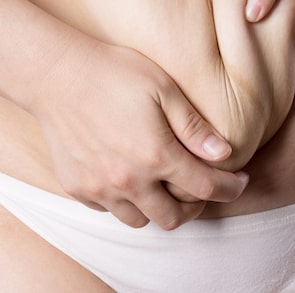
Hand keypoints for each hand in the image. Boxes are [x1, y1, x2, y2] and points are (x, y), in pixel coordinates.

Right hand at [30, 38, 248, 229]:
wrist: (55, 74)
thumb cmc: (114, 73)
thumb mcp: (163, 89)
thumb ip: (193, 126)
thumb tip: (223, 153)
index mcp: (155, 155)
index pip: (205, 188)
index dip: (229, 189)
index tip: (238, 182)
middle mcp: (128, 181)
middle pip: (173, 218)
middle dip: (195, 208)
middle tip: (200, 188)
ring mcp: (99, 188)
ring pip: (138, 221)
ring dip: (157, 208)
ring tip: (163, 186)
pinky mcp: (77, 187)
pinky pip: (108, 210)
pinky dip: (124, 201)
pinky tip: (128, 177)